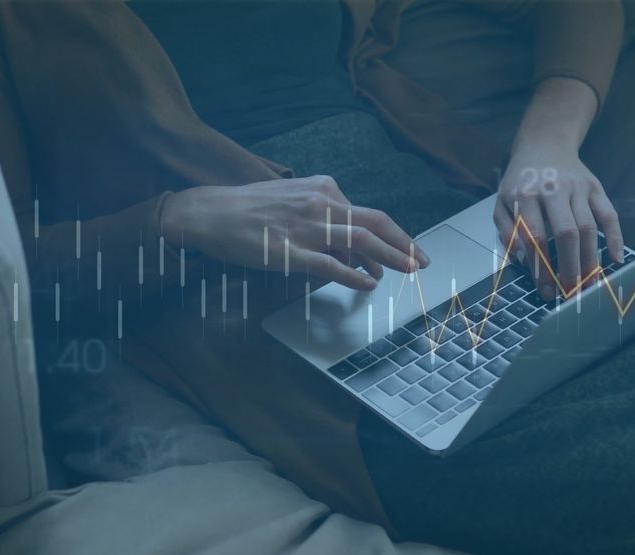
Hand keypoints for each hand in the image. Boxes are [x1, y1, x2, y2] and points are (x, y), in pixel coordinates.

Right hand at [162, 175, 428, 289]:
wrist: (211, 211)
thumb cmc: (251, 210)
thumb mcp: (294, 202)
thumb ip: (326, 222)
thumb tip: (356, 252)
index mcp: (323, 189)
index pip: (368, 214)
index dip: (393, 236)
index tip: (408, 251)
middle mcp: (320, 203)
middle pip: (374, 223)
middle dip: (404, 244)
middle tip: (422, 262)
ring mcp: (306, 226)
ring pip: (359, 240)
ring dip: (389, 258)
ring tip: (407, 272)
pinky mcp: (290, 250)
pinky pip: (329, 264)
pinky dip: (352, 275)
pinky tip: (367, 285)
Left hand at [495, 150, 623, 299]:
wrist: (544, 144)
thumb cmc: (520, 180)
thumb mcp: (502, 201)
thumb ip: (506, 230)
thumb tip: (522, 259)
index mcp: (525, 194)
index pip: (535, 236)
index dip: (541, 267)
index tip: (545, 290)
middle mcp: (554, 189)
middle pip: (566, 233)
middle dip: (570, 267)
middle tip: (571, 293)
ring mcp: (578, 187)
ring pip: (589, 227)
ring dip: (590, 260)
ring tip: (589, 284)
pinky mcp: (596, 187)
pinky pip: (609, 214)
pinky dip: (616, 238)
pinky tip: (616, 259)